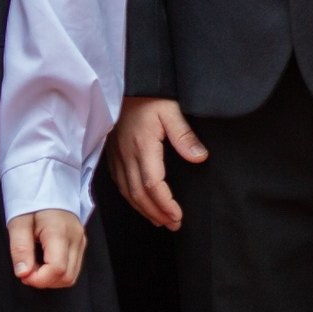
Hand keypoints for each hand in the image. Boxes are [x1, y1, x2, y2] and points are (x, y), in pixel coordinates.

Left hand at [11, 208, 87, 288]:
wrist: (48, 184)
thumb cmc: (32, 201)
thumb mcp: (18, 222)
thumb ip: (20, 249)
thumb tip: (23, 273)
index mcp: (60, 232)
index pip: (57, 269)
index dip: (38, 279)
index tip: (23, 273)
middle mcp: (76, 238)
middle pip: (67, 277)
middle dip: (44, 281)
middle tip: (27, 269)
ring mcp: (81, 240)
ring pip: (72, 275)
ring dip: (51, 277)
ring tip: (35, 264)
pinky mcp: (81, 242)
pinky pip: (73, 266)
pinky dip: (57, 271)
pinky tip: (44, 261)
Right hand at [112, 97, 204, 230]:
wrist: (125, 86)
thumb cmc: (149, 97)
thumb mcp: (171, 110)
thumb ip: (184, 135)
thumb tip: (199, 157)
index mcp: (142, 147)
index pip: (153, 185)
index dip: (165, 204)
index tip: (178, 216)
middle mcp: (127, 156)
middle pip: (139, 194)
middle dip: (156, 213)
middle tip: (173, 225)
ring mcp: (117, 157)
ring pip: (127, 192)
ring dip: (144, 210)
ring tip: (160, 221)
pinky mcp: (112, 155)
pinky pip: (120, 184)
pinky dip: (131, 199)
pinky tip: (140, 203)